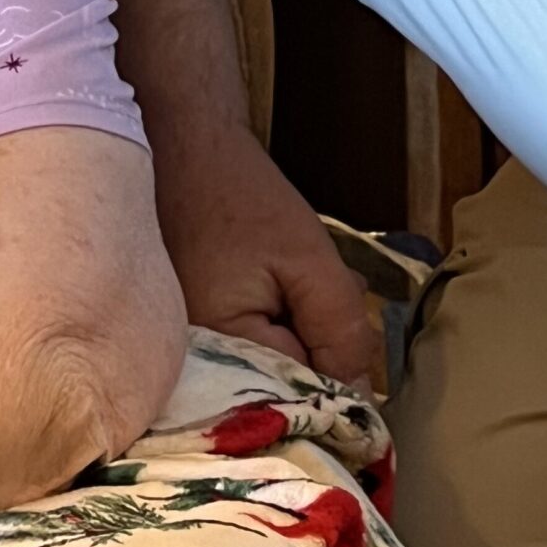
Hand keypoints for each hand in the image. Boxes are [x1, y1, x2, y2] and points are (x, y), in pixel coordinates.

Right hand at [155, 121, 374, 383]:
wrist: (187, 146)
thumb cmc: (242, 196)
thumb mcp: (308, 260)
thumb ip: (339, 330)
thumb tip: (360, 400)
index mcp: (218, 361)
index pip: (301, 398)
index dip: (333, 361)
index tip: (337, 320)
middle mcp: (194, 371)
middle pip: (284, 388)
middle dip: (317, 344)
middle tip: (314, 285)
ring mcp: (193, 353)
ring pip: (274, 364)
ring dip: (301, 329)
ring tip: (298, 274)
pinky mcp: (196, 332)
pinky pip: (254, 344)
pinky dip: (277, 318)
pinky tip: (278, 278)